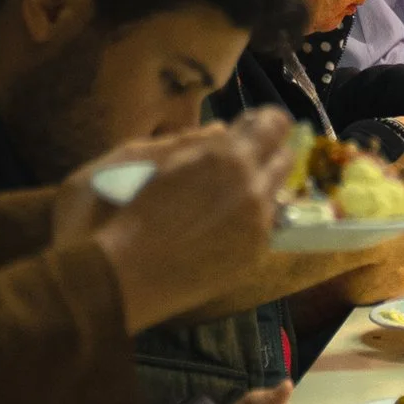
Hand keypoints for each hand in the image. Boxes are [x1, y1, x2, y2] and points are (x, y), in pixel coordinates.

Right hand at [93, 106, 291, 330]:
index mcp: (227, 157)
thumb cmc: (119, 212)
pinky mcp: (250, 258)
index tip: (247, 128)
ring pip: (277, 196)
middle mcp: (252, 189)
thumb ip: (187, 141)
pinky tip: (218, 225)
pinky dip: (249, 220)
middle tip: (238, 160)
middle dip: (266, 154)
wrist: (119, 280)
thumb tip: (221, 132)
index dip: (263, 123)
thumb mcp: (142, 158)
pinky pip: (264, 228)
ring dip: (258, 189)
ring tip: (224, 196)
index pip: (274, 124)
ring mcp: (255, 227)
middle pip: (284, 159)